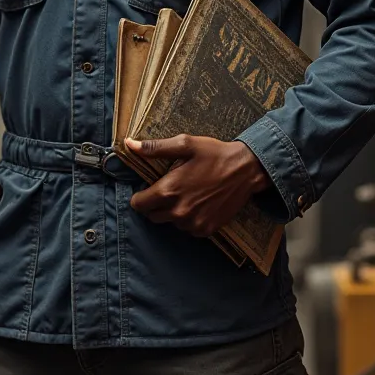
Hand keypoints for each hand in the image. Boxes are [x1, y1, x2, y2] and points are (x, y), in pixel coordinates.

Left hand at [126, 135, 270, 237]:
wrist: (245, 170)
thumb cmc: (214, 154)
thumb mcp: (184, 144)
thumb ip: (154, 148)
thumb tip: (129, 144)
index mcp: (169, 191)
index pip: (138, 205)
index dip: (140, 196)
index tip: (147, 188)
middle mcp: (178, 212)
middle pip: (152, 216)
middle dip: (154, 204)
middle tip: (168, 189)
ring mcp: (193, 224)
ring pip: (170, 222)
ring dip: (172, 211)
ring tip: (186, 193)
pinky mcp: (206, 230)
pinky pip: (187, 228)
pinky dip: (188, 218)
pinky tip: (198, 202)